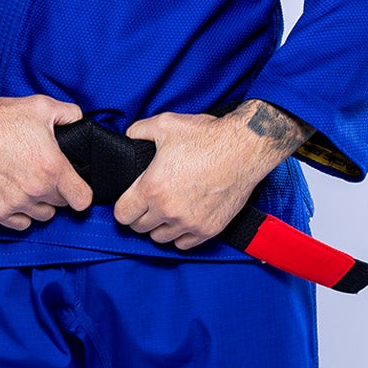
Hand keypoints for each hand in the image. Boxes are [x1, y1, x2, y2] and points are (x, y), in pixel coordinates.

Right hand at [0, 87, 93, 229]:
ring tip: (30, 184)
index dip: (81, 192)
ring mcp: (16, 202)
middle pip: (61, 205)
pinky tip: (17, 196)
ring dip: (40, 203)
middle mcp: (36, 189)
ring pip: (42, 215)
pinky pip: (20, 224)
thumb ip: (70, 114)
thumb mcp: (42, 106)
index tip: (75, 187)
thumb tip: (79, 121)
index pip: (82, 199)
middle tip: (45, 174)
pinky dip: (21, 214)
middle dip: (58, 191)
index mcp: (53, 167)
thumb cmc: (0, 118)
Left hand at [113, 100, 310, 249]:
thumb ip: (139, 131)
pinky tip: (183, 220)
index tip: (130, 201)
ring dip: (159, 227)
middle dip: (140, 216)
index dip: (123, 207)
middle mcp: (168, 210)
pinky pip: (184, 244)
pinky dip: (180, 235)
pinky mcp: (209, 229)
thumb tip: (129, 137)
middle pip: (139, 228)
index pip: (122, 214)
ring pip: (160, 238)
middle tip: (148, 204)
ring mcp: (189, 222)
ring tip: (166, 212)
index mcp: (152, 188)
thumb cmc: (207, 136)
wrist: (244, 149)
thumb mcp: (166, 124)